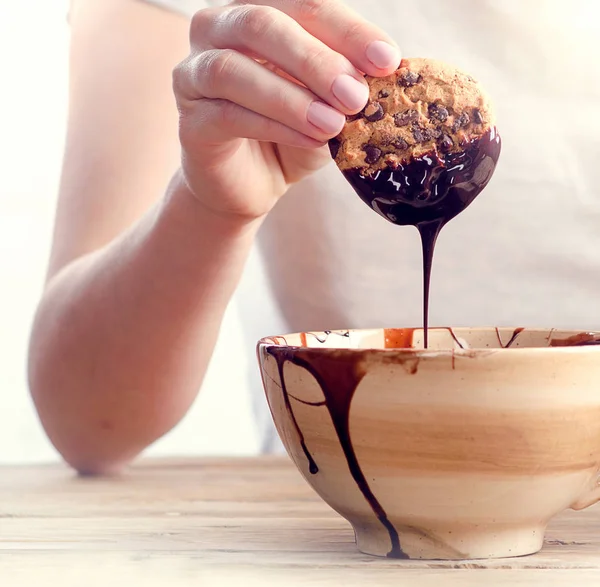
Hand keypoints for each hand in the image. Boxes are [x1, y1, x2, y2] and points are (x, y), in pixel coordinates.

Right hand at [173, 0, 400, 219]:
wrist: (253, 184)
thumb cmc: (292, 133)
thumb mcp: (327, 103)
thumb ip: (345, 81)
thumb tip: (385, 68)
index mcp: (256, 11)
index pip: (303, 4)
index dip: (348, 31)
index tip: (387, 61)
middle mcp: (216, 29)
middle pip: (262, 23)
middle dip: (316, 60)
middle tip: (355, 96)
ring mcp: (194, 73)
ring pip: (235, 68)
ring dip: (291, 98)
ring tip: (333, 126)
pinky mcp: (189, 120)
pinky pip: (227, 114)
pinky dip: (274, 126)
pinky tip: (310, 140)